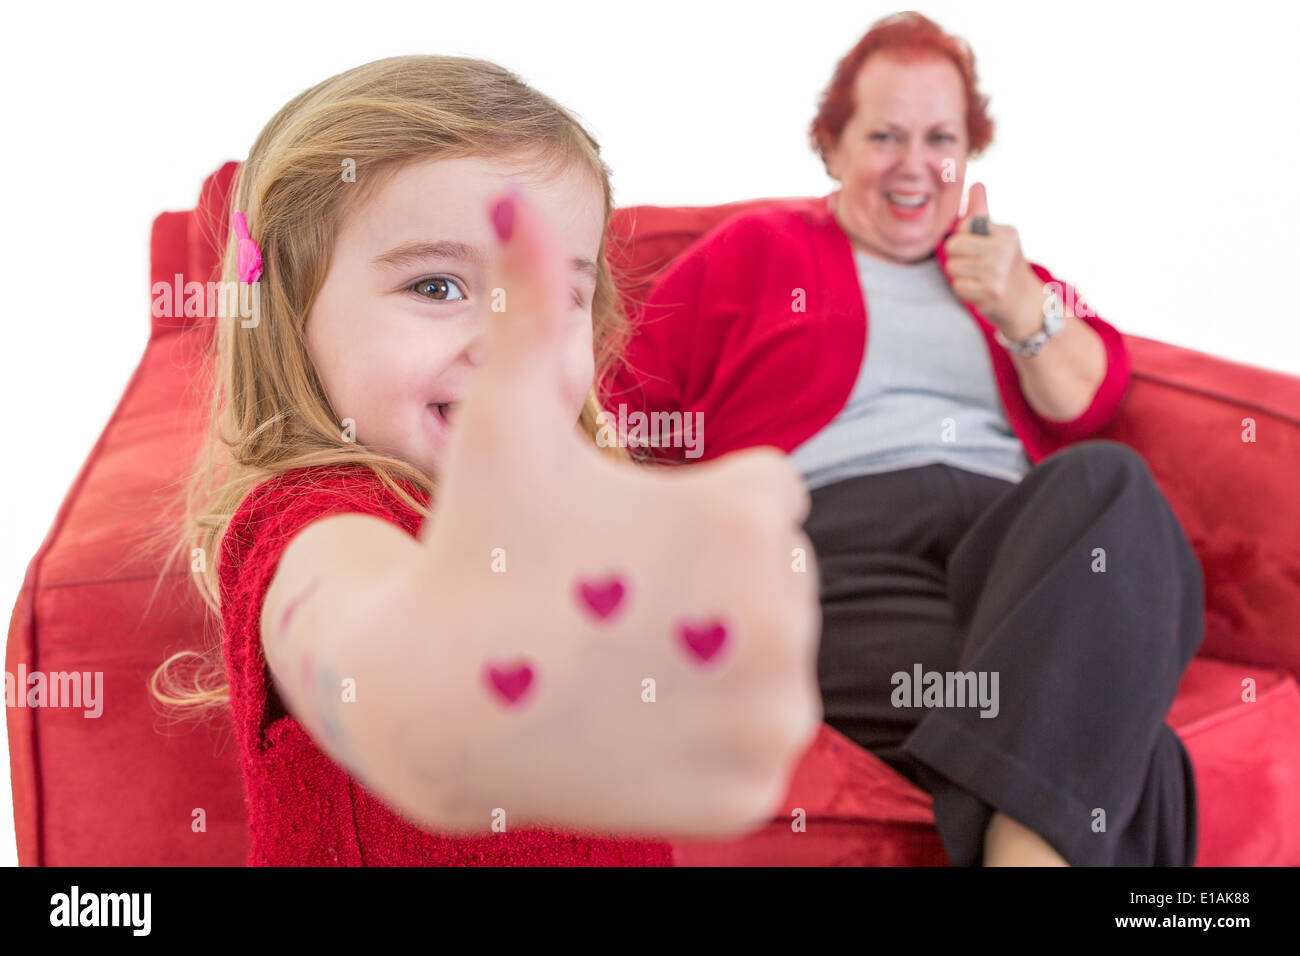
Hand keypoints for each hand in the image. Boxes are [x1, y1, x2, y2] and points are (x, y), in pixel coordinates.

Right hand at [415, 187, 822, 839]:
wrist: (432, 699)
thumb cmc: (475, 544)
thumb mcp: (506, 415)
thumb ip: (531, 304)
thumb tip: (510, 199)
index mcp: (752, 516)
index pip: (768, 501)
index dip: (688, 516)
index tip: (616, 543)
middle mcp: (785, 617)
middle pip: (777, 585)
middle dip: (708, 591)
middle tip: (613, 607)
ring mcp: (772, 717)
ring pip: (773, 663)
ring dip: (714, 661)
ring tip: (624, 661)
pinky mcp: (754, 791)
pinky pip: (759, 746)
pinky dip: (711, 737)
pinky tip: (638, 721)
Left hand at [941, 182, 1043, 338]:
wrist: (1024, 304)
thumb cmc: (1005, 267)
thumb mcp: (998, 238)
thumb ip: (982, 214)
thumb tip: (976, 184)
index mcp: (1007, 232)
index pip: (963, 226)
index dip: (964, 239)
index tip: (981, 249)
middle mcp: (1004, 249)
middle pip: (952, 245)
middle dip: (958, 257)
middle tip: (976, 266)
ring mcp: (998, 272)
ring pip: (952, 267)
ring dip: (961, 275)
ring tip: (980, 279)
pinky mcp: (990, 293)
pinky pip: (957, 286)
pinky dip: (965, 290)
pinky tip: (980, 291)